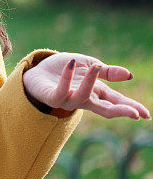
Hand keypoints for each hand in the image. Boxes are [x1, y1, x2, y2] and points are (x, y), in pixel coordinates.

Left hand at [22, 52, 150, 119]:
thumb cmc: (65, 69)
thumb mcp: (89, 65)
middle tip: (134, 113)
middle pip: (104, 109)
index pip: (116, 102)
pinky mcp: (51, 96)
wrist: (37, 70)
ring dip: (90, 82)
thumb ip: (107, 72)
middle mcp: (83, 99)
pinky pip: (60, 90)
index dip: (130, 107)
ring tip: (96, 66)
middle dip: (119, 111)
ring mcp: (67, 100)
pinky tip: (71, 65)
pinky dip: (66, 78)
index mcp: (95, 93)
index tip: (146, 114)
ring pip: (82, 97)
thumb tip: (129, 75)